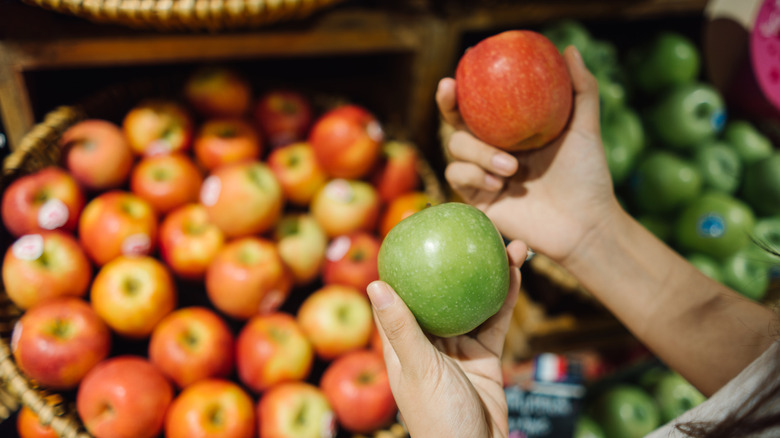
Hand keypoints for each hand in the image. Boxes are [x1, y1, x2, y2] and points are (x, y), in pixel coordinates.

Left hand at [367, 240, 526, 437]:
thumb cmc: (438, 418)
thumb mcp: (418, 369)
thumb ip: (401, 328)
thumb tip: (374, 283)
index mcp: (403, 343)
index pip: (399, 295)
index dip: (405, 263)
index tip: (415, 229)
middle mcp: (429, 340)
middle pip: (442, 292)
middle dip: (456, 262)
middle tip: (472, 231)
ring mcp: (458, 348)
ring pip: (472, 302)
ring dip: (488, 274)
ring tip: (506, 244)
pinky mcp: (484, 357)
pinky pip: (494, 321)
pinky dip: (505, 298)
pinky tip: (515, 273)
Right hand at [440, 46, 619, 263]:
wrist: (584, 224)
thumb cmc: (588, 177)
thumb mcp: (585, 129)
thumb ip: (581, 90)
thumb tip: (570, 48)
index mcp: (511, 131)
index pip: (479, 104)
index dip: (464, 86)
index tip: (461, 66)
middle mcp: (492, 150)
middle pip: (456, 122)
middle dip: (447, 105)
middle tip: (450, 90)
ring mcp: (482, 174)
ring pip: (456, 149)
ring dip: (478, 153)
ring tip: (511, 167)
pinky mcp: (477, 199)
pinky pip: (458, 176)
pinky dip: (474, 175)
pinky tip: (500, 183)